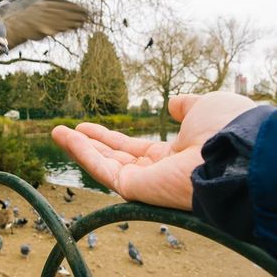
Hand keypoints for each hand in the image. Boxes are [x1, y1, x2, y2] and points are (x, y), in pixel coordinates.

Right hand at [51, 92, 255, 209]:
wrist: (236, 151)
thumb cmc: (225, 128)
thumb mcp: (205, 107)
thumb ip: (186, 106)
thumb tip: (172, 104)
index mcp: (173, 155)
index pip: (133, 149)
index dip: (110, 138)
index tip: (89, 127)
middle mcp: (156, 172)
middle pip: (113, 158)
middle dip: (89, 144)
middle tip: (66, 131)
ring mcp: (144, 182)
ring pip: (103, 165)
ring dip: (78, 148)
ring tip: (57, 132)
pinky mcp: (135, 189)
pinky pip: (103, 170)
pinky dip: (82, 153)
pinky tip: (66, 137)